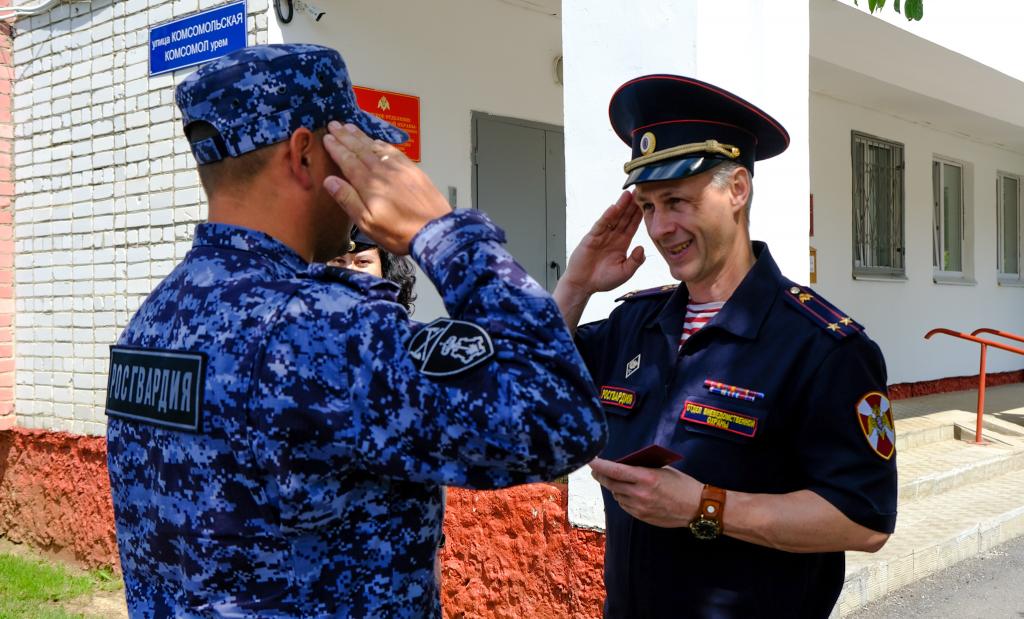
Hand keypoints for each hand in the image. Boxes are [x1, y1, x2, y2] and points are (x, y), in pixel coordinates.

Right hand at [322, 122, 451, 254]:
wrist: (435, 231)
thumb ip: (348, 200)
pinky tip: (376, 141)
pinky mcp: (413, 170)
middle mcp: (383, 171)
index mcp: (369, 184)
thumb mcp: (367, 223)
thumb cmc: (398, 232)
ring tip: (349, 126)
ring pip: (376, 147)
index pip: (348, 161)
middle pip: (360, 149)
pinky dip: (381, 143)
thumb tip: (329, 180)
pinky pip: (393, 151)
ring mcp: (399, 168)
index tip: (327, 138)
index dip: (336, 148)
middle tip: (334, 124)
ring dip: (361, 136)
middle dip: (345, 136)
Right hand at [560, 192, 645, 295]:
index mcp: (622, 243)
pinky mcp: (591, 238)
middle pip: (625, 217)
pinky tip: (614, 208)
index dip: (640, 214)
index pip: (633, 225)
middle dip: (632, 205)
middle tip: (640, 190)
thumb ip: (635, 262)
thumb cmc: (603, 280)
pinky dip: (607, 216)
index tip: (648, 202)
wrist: (583, 285)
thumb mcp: (624, 272)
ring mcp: (602, 236)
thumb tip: (642, 248)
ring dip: (621, 206)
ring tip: (628, 194)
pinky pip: (601, 225)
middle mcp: (613, 236)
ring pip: (614, 218)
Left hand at [589, 457, 701, 527]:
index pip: (615, 470)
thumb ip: (642, 468)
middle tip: (595, 470)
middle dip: (601, 476)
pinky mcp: (642, 517)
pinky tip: (627, 493)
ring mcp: (640, 507)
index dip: (599, 465)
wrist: (697, 507)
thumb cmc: (682, 484)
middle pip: (611, 483)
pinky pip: (625, 505)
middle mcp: (640, 493)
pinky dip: (623, 498)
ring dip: (614, 487)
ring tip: (615, 481)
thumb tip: (623, 466)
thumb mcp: (663, 470)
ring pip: (617, 495)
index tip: (590, 460)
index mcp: (646, 477)